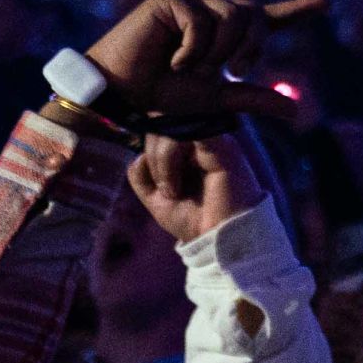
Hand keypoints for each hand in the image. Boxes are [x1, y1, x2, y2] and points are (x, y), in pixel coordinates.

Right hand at [76, 0, 324, 120]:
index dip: (298, 10)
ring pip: (231, 16)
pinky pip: (200, 21)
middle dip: (250, 47)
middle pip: (254, 15)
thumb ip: (254, 99)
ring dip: (217, 52)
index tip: (328, 3)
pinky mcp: (170, 1)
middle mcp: (213, 14)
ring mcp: (192, 4)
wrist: (126, 96)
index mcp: (228, 36)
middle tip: (231, 72)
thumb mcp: (217, 101)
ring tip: (191, 69)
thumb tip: (296, 111)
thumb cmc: (165, 96)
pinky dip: (193, 49)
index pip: (268, 19)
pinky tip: (173, 61)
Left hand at [130, 130, 270, 245]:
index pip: (160, 124)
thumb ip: (141, 175)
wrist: (223, 242)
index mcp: (189, 146)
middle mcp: (201, 138)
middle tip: (162, 188)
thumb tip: (139, 154)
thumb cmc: (196, 220)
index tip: (153, 180)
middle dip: (152, 155)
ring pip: (169, 127)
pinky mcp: (220, 145)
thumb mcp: (156, 199)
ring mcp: (212, 139)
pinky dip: (169, 160)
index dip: (149, 148)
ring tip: (171, 191)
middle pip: (161, 121)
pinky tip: (175, 186)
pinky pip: (185, 134)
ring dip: (160, 161)